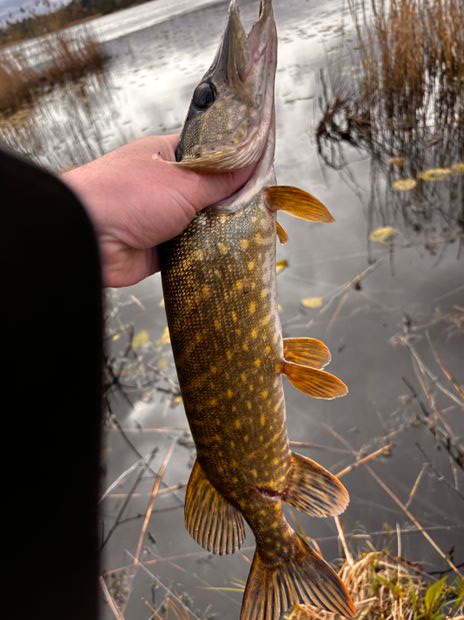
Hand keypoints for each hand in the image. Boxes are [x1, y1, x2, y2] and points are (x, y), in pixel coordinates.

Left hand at [62, 135, 252, 286]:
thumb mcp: (183, 181)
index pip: (211, 155)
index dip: (237, 164)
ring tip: (253, 232)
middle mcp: (166, 185)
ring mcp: (164, 217)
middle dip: (232, 201)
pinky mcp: (162, 247)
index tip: (263, 174)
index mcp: (168, 156)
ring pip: (204, 222)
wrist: (88, 239)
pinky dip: (207, 250)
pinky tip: (230, 251)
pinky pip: (193, 248)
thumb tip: (255, 163)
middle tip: (263, 209)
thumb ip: (221, 177)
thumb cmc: (126, 195)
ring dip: (220, 229)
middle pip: (211, 192)